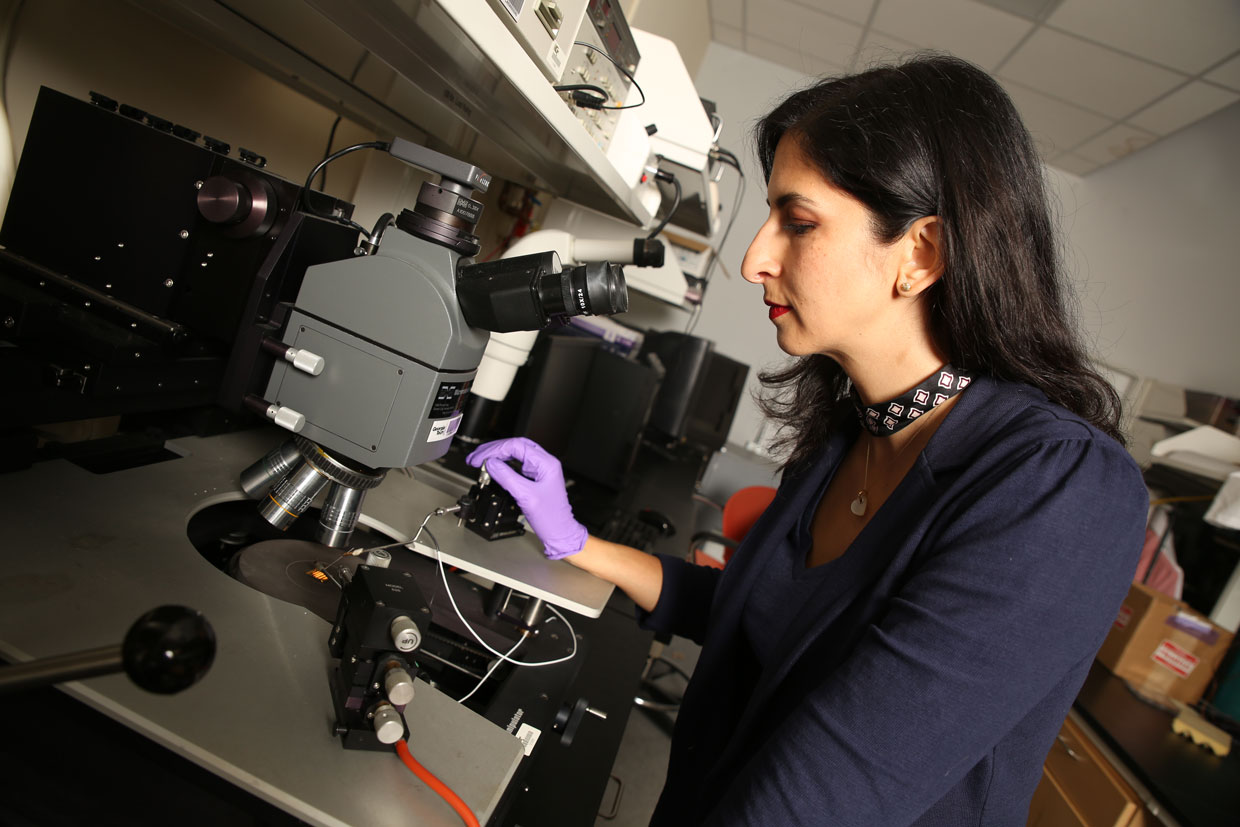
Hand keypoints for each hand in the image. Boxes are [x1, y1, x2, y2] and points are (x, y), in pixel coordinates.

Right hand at [465, 438, 587, 559]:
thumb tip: (491, 464)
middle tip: (475, 457)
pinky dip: (501, 465)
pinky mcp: (534, 478)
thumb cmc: (551, 518)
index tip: (480, 458)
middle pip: (514, 446)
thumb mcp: (526, 496)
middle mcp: (543, 463)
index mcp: (546, 463)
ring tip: (479, 460)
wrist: (559, 533)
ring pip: (514, 454)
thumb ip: (507, 477)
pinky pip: (515, 465)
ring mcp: (539, 470)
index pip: (516, 446)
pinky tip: (491, 467)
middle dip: (492, 450)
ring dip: (496, 456)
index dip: (494, 450)